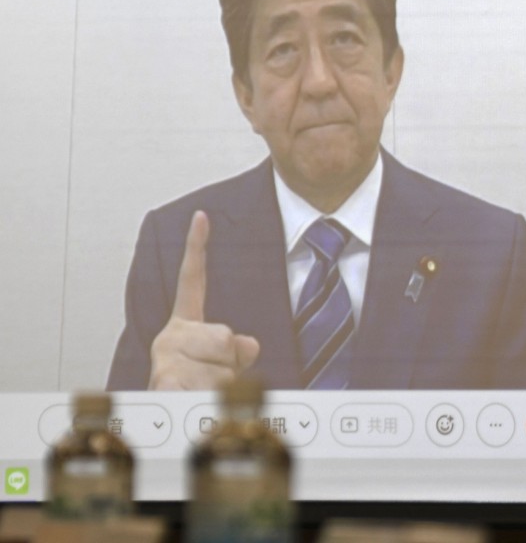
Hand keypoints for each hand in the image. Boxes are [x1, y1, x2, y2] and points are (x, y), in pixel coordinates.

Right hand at [148, 211, 260, 389]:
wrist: (162, 426)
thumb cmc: (195, 392)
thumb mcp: (222, 366)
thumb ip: (239, 350)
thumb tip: (247, 345)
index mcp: (185, 326)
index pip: (193, 281)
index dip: (197, 248)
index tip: (202, 216)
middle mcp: (170, 336)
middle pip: (227, 338)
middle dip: (230, 365)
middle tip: (210, 380)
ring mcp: (164, 358)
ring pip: (224, 368)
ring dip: (223, 388)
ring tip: (201, 395)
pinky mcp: (164, 380)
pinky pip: (209, 388)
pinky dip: (209, 402)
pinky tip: (191, 404)